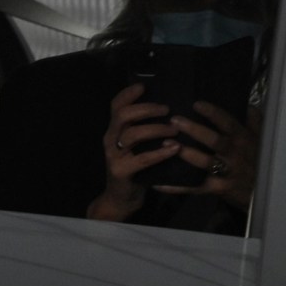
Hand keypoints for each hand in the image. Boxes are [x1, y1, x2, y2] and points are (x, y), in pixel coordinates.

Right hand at [87, 82, 178, 221]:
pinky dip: (160, 153)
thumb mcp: (138, 146)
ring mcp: (114, 156)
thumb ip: (145, 128)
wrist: (122, 199)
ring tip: (174, 130)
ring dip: (156, 129)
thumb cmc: (135, 168)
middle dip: (146, 109)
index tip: (144, 86)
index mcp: (114, 130)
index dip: (128, 93)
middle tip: (167, 110)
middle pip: (123, 115)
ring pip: (132, 135)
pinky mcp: (121, 171)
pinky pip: (142, 159)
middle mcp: (110, 139)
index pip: (116, 105)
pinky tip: (175, 149)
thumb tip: (170, 109)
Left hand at [160, 100, 255, 209]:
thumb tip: (247, 103)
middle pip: (214, 140)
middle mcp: (234, 154)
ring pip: (205, 162)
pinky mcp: (217, 188)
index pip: (228, 123)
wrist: (262, 192)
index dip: (213, 113)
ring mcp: (226, 172)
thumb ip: (254, 121)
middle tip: (174, 120)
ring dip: (186, 153)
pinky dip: (176, 186)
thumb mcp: (261, 139)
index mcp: (243, 139)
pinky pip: (194, 187)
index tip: (196, 104)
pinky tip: (159, 182)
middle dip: (194, 130)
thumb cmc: (258, 160)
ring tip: (167, 143)